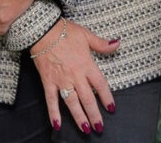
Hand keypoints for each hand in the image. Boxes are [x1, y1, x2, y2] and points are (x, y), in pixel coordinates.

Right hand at [31, 19, 119, 134]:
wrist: (43, 30)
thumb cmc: (65, 31)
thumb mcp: (86, 35)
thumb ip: (102, 44)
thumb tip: (117, 44)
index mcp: (86, 65)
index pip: (100, 85)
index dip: (107, 98)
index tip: (111, 108)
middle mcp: (75, 75)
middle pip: (87, 99)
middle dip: (94, 114)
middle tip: (99, 127)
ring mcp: (61, 80)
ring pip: (72, 103)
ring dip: (79, 117)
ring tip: (85, 129)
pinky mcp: (48, 82)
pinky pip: (51, 100)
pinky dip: (54, 113)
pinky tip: (57, 125)